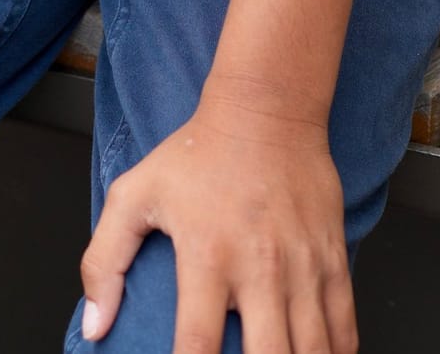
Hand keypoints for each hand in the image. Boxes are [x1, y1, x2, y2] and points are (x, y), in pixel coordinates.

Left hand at [79, 97, 351, 353]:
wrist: (266, 109)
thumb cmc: (198, 153)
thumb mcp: (135, 194)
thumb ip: (104, 261)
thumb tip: (94, 325)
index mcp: (208, 255)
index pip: (198, 344)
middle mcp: (260, 267)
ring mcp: (303, 267)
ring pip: (313, 352)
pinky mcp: (333, 260)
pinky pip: (344, 330)